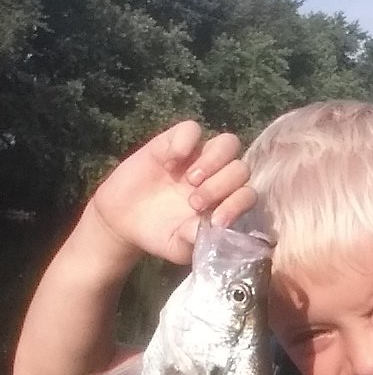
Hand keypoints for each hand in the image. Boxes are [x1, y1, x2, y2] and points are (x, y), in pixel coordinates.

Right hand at [87, 121, 255, 266]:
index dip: (237, 205)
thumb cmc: (157, 234)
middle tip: (194, 203)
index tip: (216, 221)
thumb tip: (218, 232)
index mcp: (224, 202)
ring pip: (228, 143)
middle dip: (221, 186)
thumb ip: (198, 239)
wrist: (122, 220)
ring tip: (189, 180)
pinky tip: (169, 163)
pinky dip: (185, 143)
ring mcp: (198, 157)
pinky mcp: (174, 142)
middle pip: (241, 169)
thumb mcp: (178, 246)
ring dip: (213, 162)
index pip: (248, 195)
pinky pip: (191, 129)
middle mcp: (217, 177)